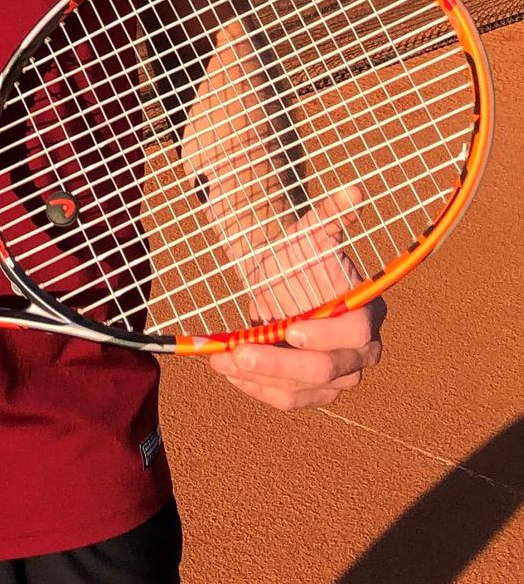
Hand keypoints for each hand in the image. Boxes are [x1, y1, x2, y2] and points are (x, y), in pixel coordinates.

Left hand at [209, 189, 384, 409]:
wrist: (284, 277)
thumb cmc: (302, 256)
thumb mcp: (312, 231)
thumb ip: (332, 214)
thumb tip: (354, 190)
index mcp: (368, 311)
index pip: (356, 332)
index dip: (327, 334)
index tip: (292, 328)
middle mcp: (362, 352)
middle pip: (330, 370)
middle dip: (281, 363)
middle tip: (239, 351)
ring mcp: (339, 377)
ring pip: (305, 390)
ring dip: (260, 377)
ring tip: (221, 358)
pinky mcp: (313, 392)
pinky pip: (287, 399)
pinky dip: (255, 387)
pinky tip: (227, 370)